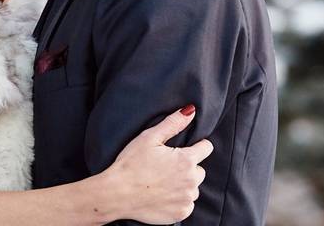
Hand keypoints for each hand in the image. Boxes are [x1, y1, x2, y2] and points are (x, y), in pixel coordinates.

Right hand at [102, 105, 212, 223]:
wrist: (117, 194)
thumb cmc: (131, 163)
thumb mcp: (149, 138)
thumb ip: (173, 123)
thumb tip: (191, 110)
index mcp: (186, 160)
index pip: (206, 148)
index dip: (196, 146)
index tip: (182, 149)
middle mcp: (191, 181)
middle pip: (200, 169)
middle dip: (187, 167)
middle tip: (166, 167)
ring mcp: (187, 199)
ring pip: (193, 187)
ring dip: (183, 184)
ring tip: (162, 182)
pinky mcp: (180, 213)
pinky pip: (187, 204)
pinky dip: (178, 200)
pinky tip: (162, 195)